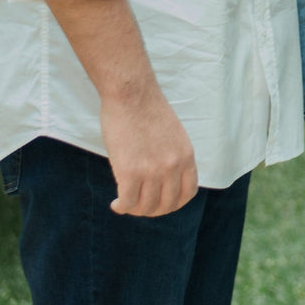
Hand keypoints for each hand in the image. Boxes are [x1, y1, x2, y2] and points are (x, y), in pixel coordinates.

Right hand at [101, 81, 197, 215]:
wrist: (132, 95)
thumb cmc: (148, 111)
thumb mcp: (173, 135)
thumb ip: (172, 157)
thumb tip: (165, 181)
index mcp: (186, 155)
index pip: (188, 193)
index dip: (174, 203)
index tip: (160, 202)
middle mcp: (173, 166)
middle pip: (166, 205)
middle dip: (152, 210)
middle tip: (139, 205)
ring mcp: (152, 170)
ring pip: (146, 207)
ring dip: (135, 210)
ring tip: (126, 202)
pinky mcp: (130, 172)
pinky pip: (128, 203)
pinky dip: (121, 207)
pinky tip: (116, 203)